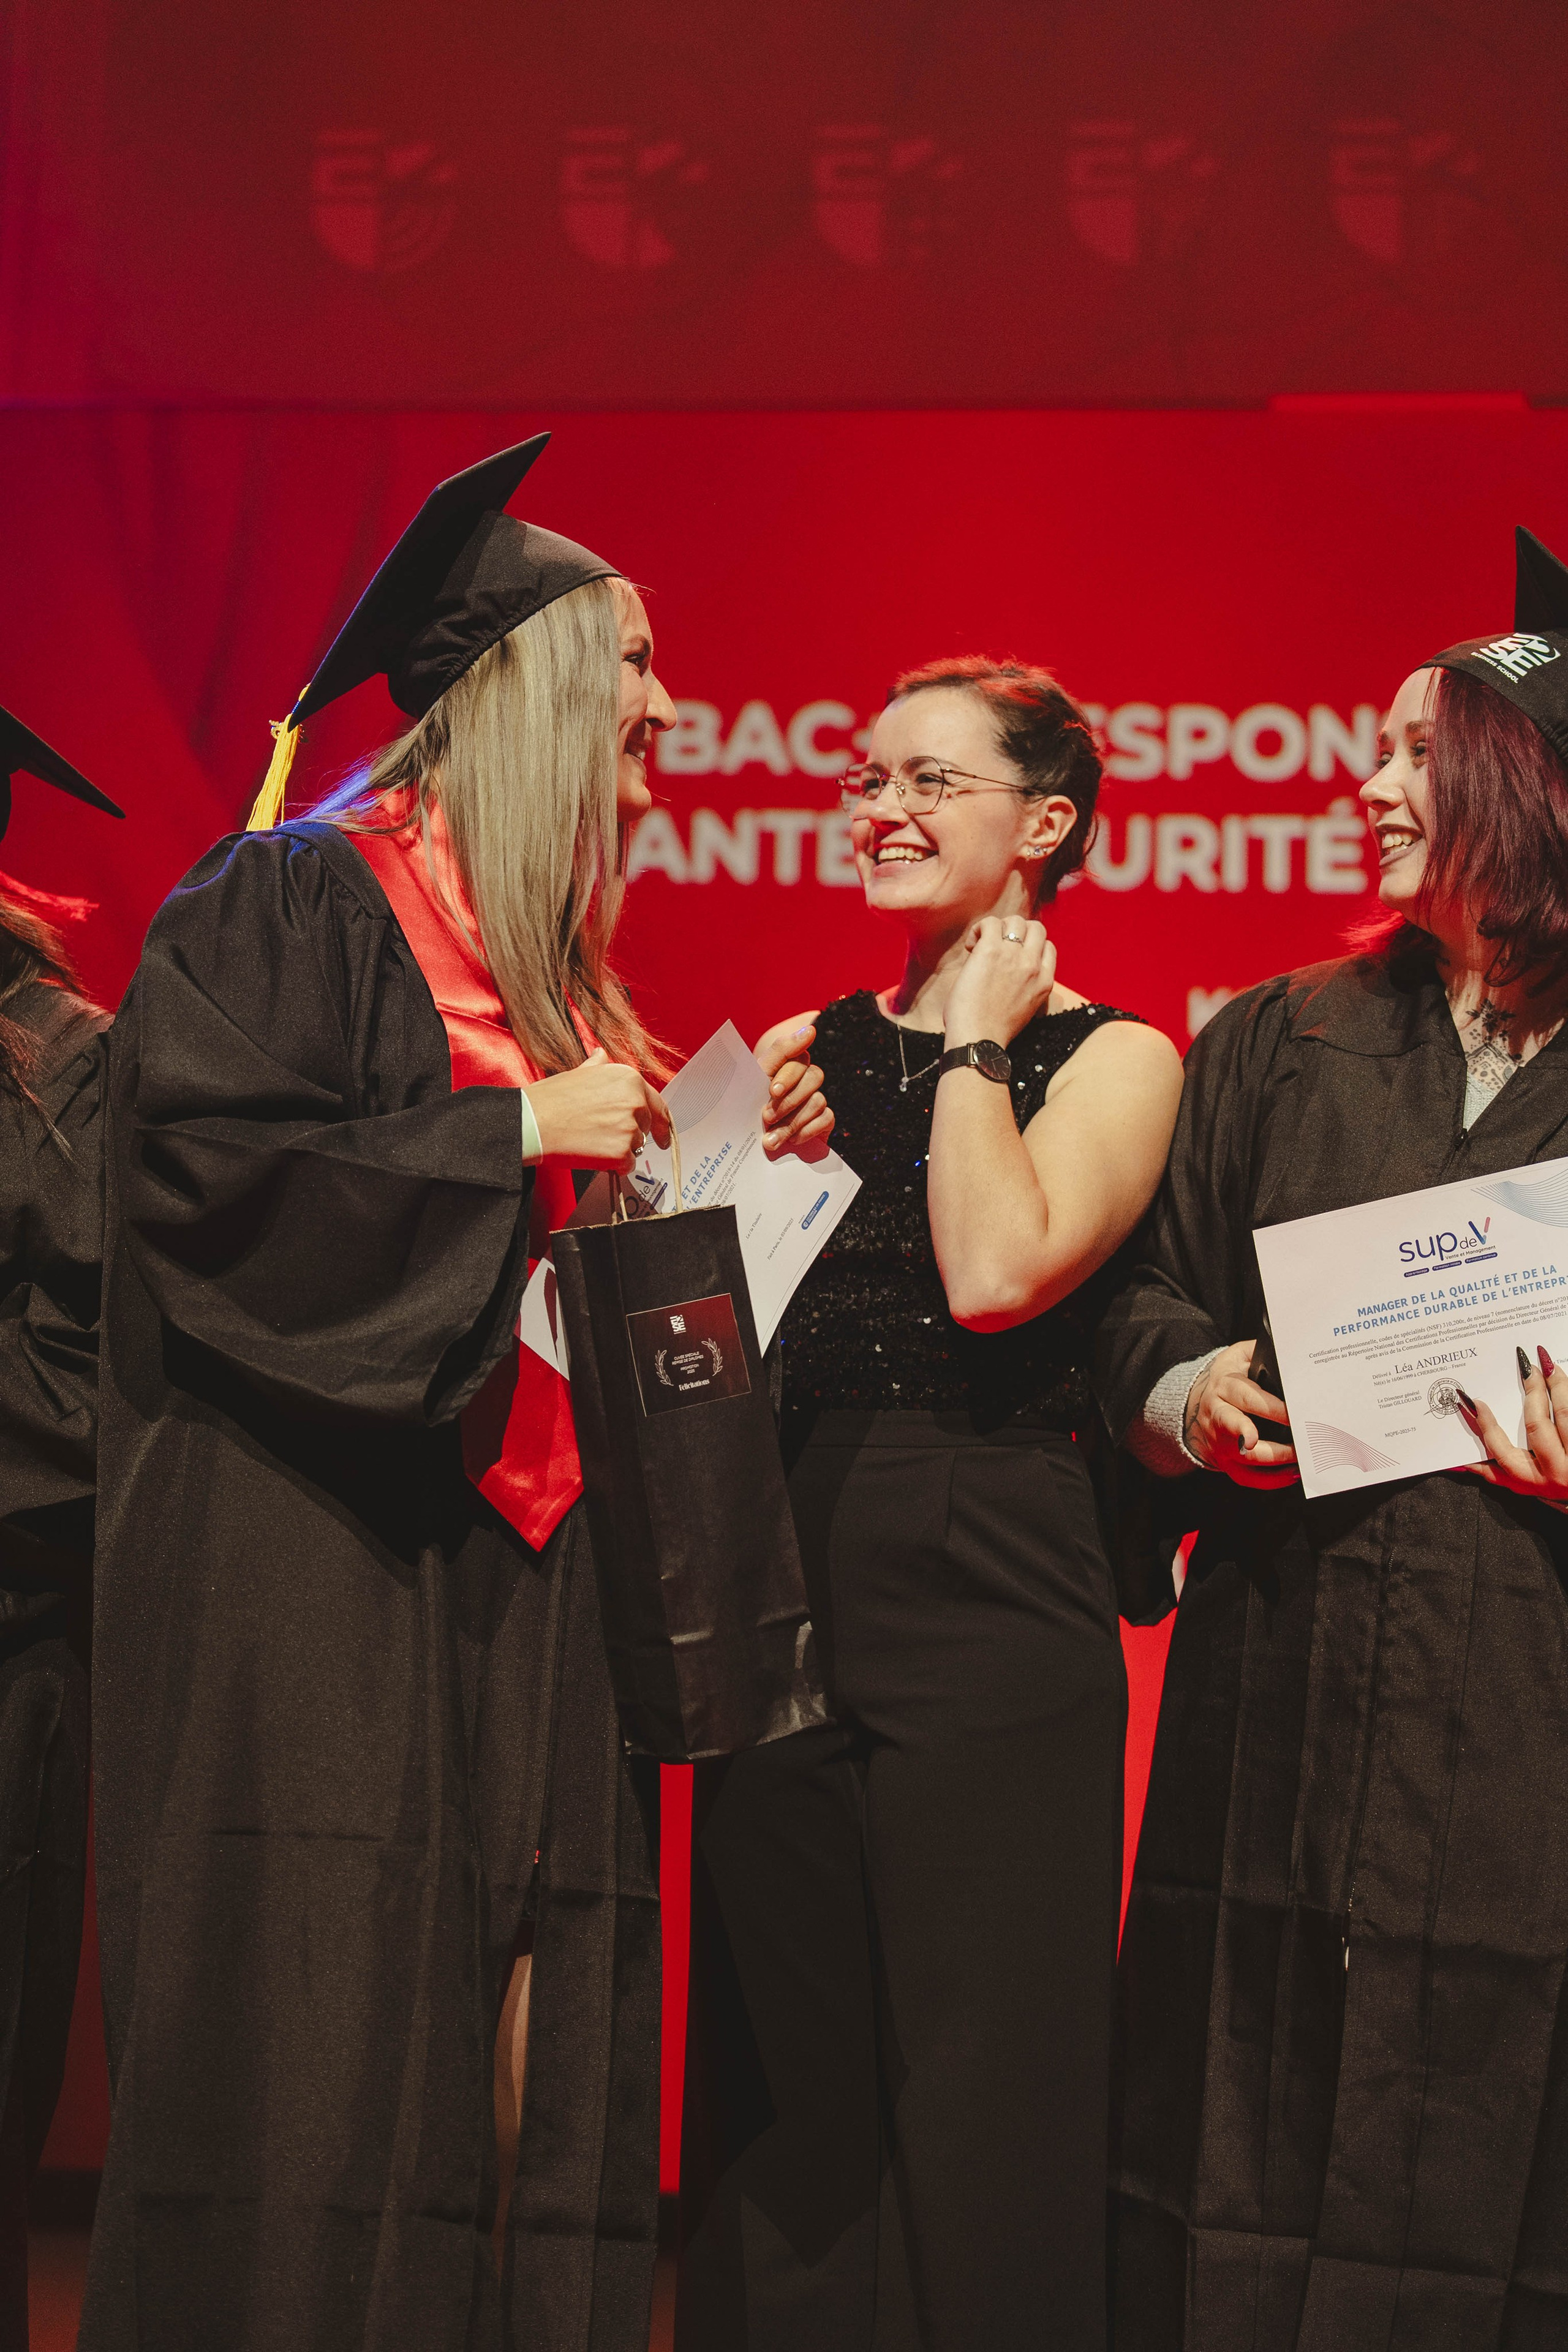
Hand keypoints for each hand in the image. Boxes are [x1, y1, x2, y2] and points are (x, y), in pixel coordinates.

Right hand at [526, 1048, 671, 1172]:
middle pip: (645, 1127)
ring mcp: (630, 1128)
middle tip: (602, 1134)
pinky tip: (592, 1154)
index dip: (661, 1123)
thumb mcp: (578, 1073)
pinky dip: (613, 1165)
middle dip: (628, 1134)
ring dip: (618, 1149)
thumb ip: (598, 1066)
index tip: (664, 1136)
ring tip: (590, 1140)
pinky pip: (626, 1165)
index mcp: (629, 1079)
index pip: (657, 1104)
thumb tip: (601, 1054)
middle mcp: (635, 1101)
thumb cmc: (551, 1099)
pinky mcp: (621, 1152)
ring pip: (636, 1146)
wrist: (532, 1122)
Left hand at [754, 1012, 834, 1159]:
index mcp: (786, 1063)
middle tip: (766, 1116)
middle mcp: (804, 1078)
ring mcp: (815, 1099)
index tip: (772, 1091)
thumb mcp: (754, 1079)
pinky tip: (792, 1141)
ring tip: (771, 1139)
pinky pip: (827, 1119)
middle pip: (814, 1077)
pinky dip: (808, 1130)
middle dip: (789, 1100)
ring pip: (818, 1101)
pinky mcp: (823, 1121)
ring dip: (792, 1121)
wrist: (743, 1144)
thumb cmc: (746, 1106)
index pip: (799, 1056)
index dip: (788, 1074)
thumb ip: (780, 1052)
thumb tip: (811, 1029)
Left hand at [940, 915, 1055, 1049]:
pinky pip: (990, 922)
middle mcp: (1033, 965)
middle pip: (1036, 928)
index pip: (1047, 947)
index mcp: (1045, 981)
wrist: (979, 1040)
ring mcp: (1014, 956)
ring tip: (981, 946)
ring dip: (998, 928)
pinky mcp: (991, 951)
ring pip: (1015, 920)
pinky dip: (979, 929)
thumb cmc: (993, 1030)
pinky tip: (971, 947)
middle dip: (1016, 932)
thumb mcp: (1026, 1008)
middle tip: (996, 948)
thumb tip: (1010, 972)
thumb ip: (1026, 986)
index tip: (1011, 958)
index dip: (1029, 946)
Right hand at [1182, 1338, 1298, 1486]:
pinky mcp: (1224, 1461)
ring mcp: (1219, 1442)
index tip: (1294, 1416)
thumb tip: (1287, 1349)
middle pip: (1241, 1433)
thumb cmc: (1229, 1377)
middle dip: (1270, 1442)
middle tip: (1301, 1445)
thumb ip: (1259, 1351)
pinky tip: (1293, 1473)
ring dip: (1276, 1461)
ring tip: (1302, 1459)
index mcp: (1223, 1387)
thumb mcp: (1238, 1356)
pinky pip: (1247, 1478)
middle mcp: (1217, 1416)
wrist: (1198, 1401)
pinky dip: (1271, 1480)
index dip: (1271, 1409)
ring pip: (1245, 1459)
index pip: (1247, 1398)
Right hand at [1452, 1343, 1567, 1507]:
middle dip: (1531, 1390)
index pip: (1499, 1450)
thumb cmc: (1553, 1487)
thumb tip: (1458, 1463)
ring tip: (1548, 1363)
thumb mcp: (1521, 1485)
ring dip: (1558, 1385)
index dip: (1486, 1423)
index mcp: (1527, 1481)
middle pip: (1537, 1425)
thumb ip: (1493, 1473)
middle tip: (1525, 1366)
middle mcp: (1552, 1473)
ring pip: (1565, 1414)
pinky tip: (1564, 1377)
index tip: (1474, 1400)